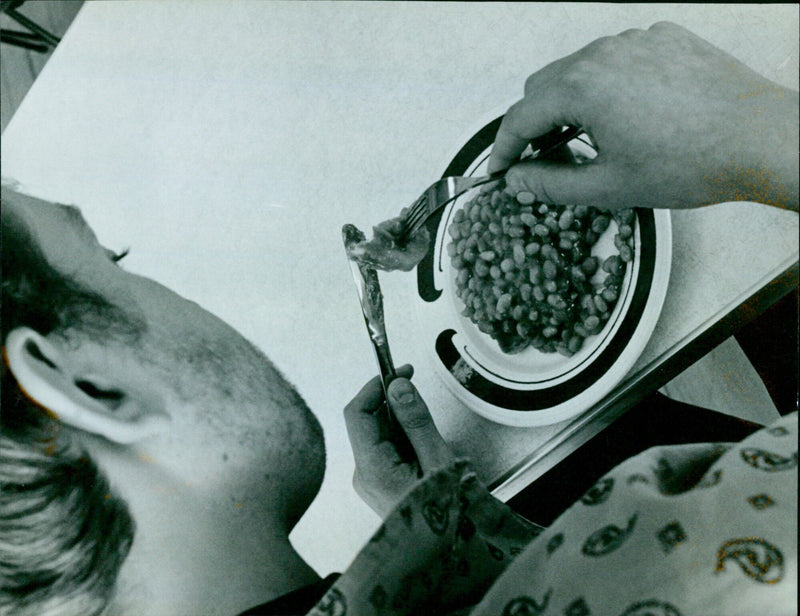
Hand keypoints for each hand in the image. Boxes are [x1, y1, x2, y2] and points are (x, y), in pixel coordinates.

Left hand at [344, 366, 454, 517]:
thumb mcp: (437, 462)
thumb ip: (416, 422)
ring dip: (403, 421)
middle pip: (369, 421)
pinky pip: (389, 448)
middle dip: (393, 402)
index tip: (399, 371)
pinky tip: (426, 447)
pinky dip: (406, 437)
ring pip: (381, 433)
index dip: (375, 386)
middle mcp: (365, 473)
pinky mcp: (383, 481)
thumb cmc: (446, 516)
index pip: (357, 413)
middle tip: (417, 387)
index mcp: (372, 469)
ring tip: (430, 433)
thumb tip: (398, 387)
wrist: (449, 551)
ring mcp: (373, 479)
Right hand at [489, 22, 798, 210]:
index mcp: (582, 87)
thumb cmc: (694, 161)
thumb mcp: (608, 187)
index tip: (503, 167)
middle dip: (536, 123)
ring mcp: (636, 41)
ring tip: (592, 140)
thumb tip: (518, 179)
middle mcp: (604, 53)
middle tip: (545, 158)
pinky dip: (609, 85)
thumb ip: (550, 184)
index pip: (520, 116)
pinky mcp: (664, 39)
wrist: (758, 139)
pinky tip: (629, 116)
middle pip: (543, 86)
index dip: (504, 148)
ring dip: (571, 103)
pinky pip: (618, 58)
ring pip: (579, 69)